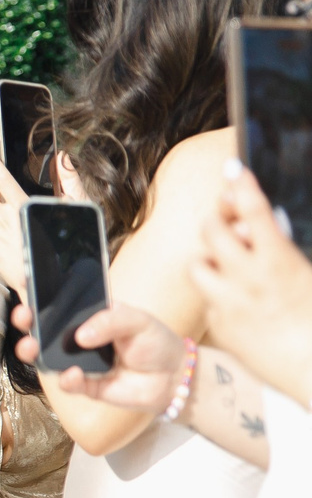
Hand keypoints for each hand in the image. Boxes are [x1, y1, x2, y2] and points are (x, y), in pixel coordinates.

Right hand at [8, 300, 186, 410]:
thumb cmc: (156, 342)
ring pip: (47, 356)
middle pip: (45, 328)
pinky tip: (73, 374)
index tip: (27, 284)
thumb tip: (81, 336)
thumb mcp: (139, 321)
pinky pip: (68, 382)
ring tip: (30, 347)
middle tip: (23, 316)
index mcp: (90, 315)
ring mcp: (79, 361)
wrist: (174, 377)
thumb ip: (110, 322)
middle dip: (28, 322)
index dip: (42, 294)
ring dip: (33, 351)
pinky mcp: (85, 385)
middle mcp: (79, 337)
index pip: (61, 302)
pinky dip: (67, 379)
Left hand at [194, 162, 311, 405]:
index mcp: (278, 261)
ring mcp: (227, 304)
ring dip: (210, 257)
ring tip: (229, 261)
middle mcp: (246, 279)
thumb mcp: (310, 274)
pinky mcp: (218, 327)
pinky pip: (208, 300)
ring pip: (197, 265)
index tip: (234, 170)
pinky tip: (239, 299)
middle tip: (230, 219)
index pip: (252, 211)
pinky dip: (219, 293)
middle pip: (212, 232)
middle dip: (219, 219)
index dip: (242, 186)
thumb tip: (268, 231)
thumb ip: (285, 249)